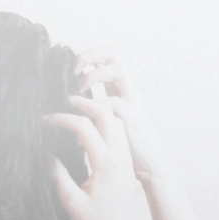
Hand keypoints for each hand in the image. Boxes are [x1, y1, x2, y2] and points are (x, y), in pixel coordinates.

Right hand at [45, 95, 140, 219]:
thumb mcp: (71, 204)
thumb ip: (58, 177)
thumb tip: (47, 155)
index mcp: (104, 162)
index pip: (83, 127)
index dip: (62, 119)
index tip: (45, 121)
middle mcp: (119, 155)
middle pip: (106, 115)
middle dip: (86, 104)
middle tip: (67, 100)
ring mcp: (126, 159)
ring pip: (116, 122)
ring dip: (99, 111)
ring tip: (80, 111)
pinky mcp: (128, 164)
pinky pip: (120, 134)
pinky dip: (107, 123)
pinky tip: (94, 131)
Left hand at [73, 48, 171, 186]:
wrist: (150, 166)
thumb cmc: (126, 145)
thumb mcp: (109, 120)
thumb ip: (95, 108)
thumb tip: (67, 102)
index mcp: (120, 89)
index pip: (109, 56)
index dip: (90, 53)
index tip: (71, 65)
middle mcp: (128, 91)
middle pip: (115, 55)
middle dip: (91, 55)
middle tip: (73, 69)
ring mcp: (132, 103)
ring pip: (119, 72)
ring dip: (94, 75)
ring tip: (77, 90)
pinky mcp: (132, 120)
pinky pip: (115, 103)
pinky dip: (96, 105)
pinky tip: (82, 118)